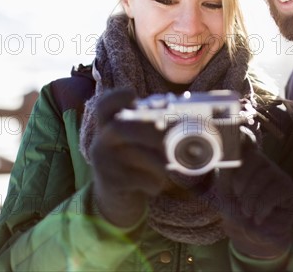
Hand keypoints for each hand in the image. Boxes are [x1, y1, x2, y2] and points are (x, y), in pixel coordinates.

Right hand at [90, 89, 177, 226]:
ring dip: (159, 160)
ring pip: (132, 154)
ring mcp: (103, 161)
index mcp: (109, 125)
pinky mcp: (110, 182)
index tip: (134, 95)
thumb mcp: (138, 142)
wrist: (118, 197)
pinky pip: (136, 179)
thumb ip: (153, 127)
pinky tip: (159, 183)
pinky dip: (154, 181)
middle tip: (173, 140)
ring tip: (171, 166)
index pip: (105, 105)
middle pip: (120, 128)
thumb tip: (190, 118)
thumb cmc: (136, 161)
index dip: (118, 97)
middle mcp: (102, 140)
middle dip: (151, 132)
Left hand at [216, 140, 292, 258]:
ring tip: (248, 212)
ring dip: (250, 200)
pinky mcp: (290, 190)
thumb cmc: (239, 212)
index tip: (240, 125)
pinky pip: (272, 193)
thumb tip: (223, 152)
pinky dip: (261, 209)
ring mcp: (279, 175)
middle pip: (254, 159)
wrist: (253, 238)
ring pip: (262, 178)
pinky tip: (259, 217)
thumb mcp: (226, 193)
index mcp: (248, 162)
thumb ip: (226, 172)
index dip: (245, 133)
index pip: (248, 142)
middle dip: (241, 182)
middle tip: (239, 198)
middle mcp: (265, 164)